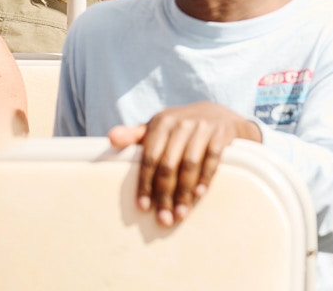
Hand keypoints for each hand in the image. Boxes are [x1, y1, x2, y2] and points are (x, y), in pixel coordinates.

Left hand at [108, 101, 260, 227]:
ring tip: (181, 214)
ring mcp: (203, 127)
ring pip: (189, 165)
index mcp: (161, 122)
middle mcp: (181, 123)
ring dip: (185, 192)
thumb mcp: (159, 127)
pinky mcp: (221, 133)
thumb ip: (134, 135)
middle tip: (164, 218)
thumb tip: (110, 138)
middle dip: (165, 195)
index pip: (148, 158)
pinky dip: (206, 178)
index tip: (144, 207)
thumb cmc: (181, 127)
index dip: (145, 184)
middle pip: (168, 165)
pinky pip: (212, 159)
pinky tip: (200, 195)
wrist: (220, 114)